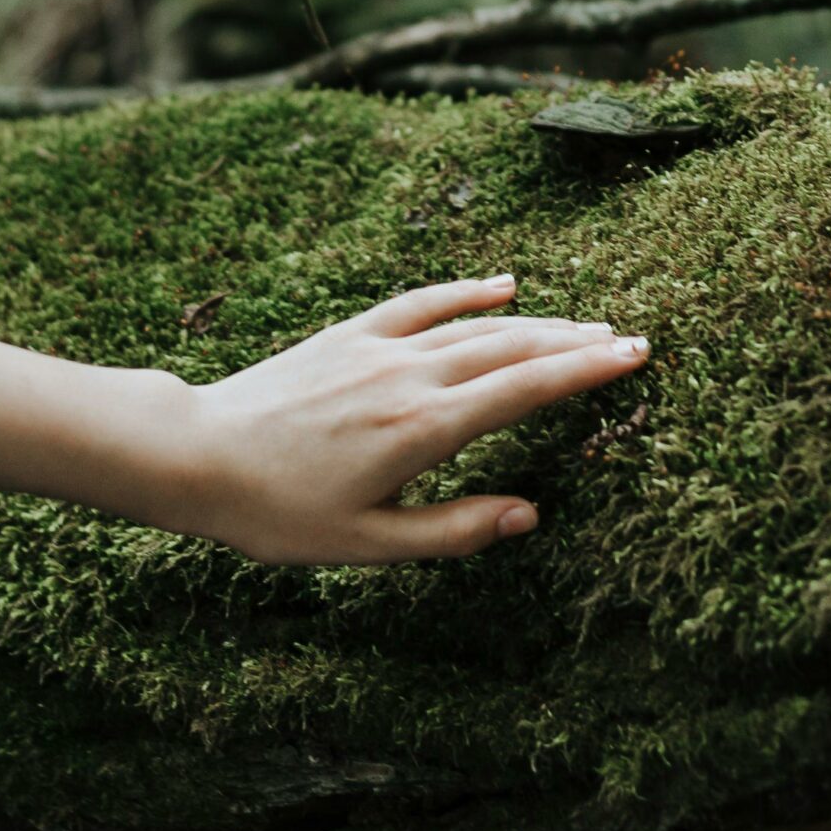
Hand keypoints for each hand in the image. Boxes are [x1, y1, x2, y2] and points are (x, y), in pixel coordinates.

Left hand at [171, 274, 648, 565]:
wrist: (197, 455)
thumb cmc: (277, 512)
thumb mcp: (369, 545)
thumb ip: (454, 530)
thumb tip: (529, 514)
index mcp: (423, 430)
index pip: (525, 390)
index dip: (584, 372)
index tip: (633, 355)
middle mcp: (409, 378)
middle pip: (512, 349)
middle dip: (577, 343)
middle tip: (630, 339)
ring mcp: (377, 349)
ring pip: (474, 325)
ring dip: (536, 322)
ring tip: (585, 326)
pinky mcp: (348, 336)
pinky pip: (420, 305)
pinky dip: (465, 292)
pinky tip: (503, 286)